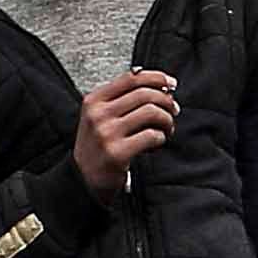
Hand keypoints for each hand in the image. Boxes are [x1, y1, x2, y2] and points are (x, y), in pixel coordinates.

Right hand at [66, 70, 179, 197]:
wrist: (83, 179)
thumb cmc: (97, 146)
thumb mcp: (99, 116)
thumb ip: (121, 99)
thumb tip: (158, 85)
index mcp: (94, 100)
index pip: (131, 79)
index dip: (156, 78)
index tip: (170, 84)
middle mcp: (98, 115)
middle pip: (144, 94)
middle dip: (166, 101)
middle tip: (173, 109)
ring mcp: (107, 134)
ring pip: (151, 112)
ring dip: (166, 119)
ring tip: (167, 128)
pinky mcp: (117, 153)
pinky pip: (151, 136)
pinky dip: (161, 138)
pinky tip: (157, 142)